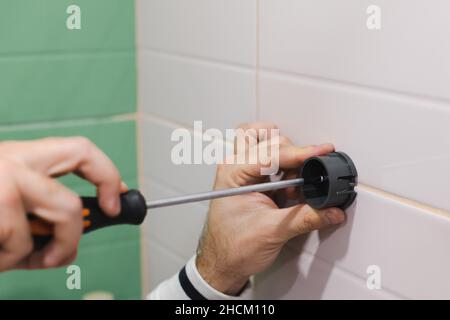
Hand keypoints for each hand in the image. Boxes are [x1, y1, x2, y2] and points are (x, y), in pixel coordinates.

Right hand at [0, 137, 126, 270]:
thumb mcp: (4, 201)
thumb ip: (39, 216)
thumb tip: (70, 248)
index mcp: (20, 156)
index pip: (81, 151)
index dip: (108, 177)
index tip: (114, 204)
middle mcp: (13, 160)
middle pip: (72, 199)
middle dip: (72, 235)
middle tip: (59, 253)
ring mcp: (1, 179)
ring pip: (52, 221)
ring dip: (29, 253)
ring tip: (3, 255)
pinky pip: (18, 245)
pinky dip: (6, 260)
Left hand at [196, 123, 345, 294]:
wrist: (222, 264)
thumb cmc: (231, 247)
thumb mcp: (272, 232)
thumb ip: (305, 218)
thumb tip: (331, 209)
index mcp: (233, 174)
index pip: (271, 153)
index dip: (299, 153)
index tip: (321, 152)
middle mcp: (236, 168)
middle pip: (266, 138)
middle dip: (290, 151)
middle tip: (309, 168)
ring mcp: (244, 174)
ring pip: (267, 146)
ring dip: (288, 160)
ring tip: (297, 184)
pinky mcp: (254, 182)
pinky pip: (273, 165)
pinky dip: (288, 171)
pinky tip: (294, 190)